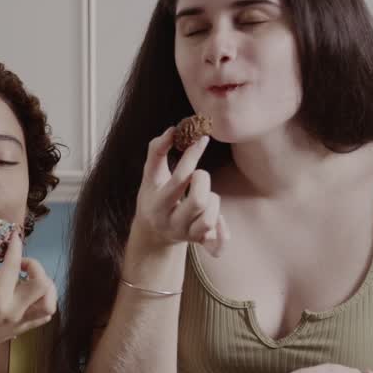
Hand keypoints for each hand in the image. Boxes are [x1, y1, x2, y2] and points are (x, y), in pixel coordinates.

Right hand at [0, 229, 57, 363]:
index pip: (13, 266)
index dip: (15, 246)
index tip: (13, 235)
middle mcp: (13, 312)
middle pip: (41, 284)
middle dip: (34, 266)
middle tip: (19, 263)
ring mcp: (20, 323)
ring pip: (49, 301)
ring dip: (44, 285)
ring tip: (29, 278)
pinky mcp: (21, 330)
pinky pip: (44, 315)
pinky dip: (43, 300)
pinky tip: (29, 293)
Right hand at [133, 127, 227, 256]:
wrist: (153, 233)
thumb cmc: (154, 197)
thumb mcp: (149, 176)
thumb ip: (156, 152)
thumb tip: (172, 130)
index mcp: (157, 205)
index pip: (179, 179)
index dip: (192, 156)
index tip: (202, 138)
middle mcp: (171, 223)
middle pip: (198, 202)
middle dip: (203, 181)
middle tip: (198, 175)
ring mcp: (186, 235)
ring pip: (209, 219)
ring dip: (213, 201)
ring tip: (205, 195)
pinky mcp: (200, 242)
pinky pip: (218, 243)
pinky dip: (222, 230)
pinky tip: (219, 220)